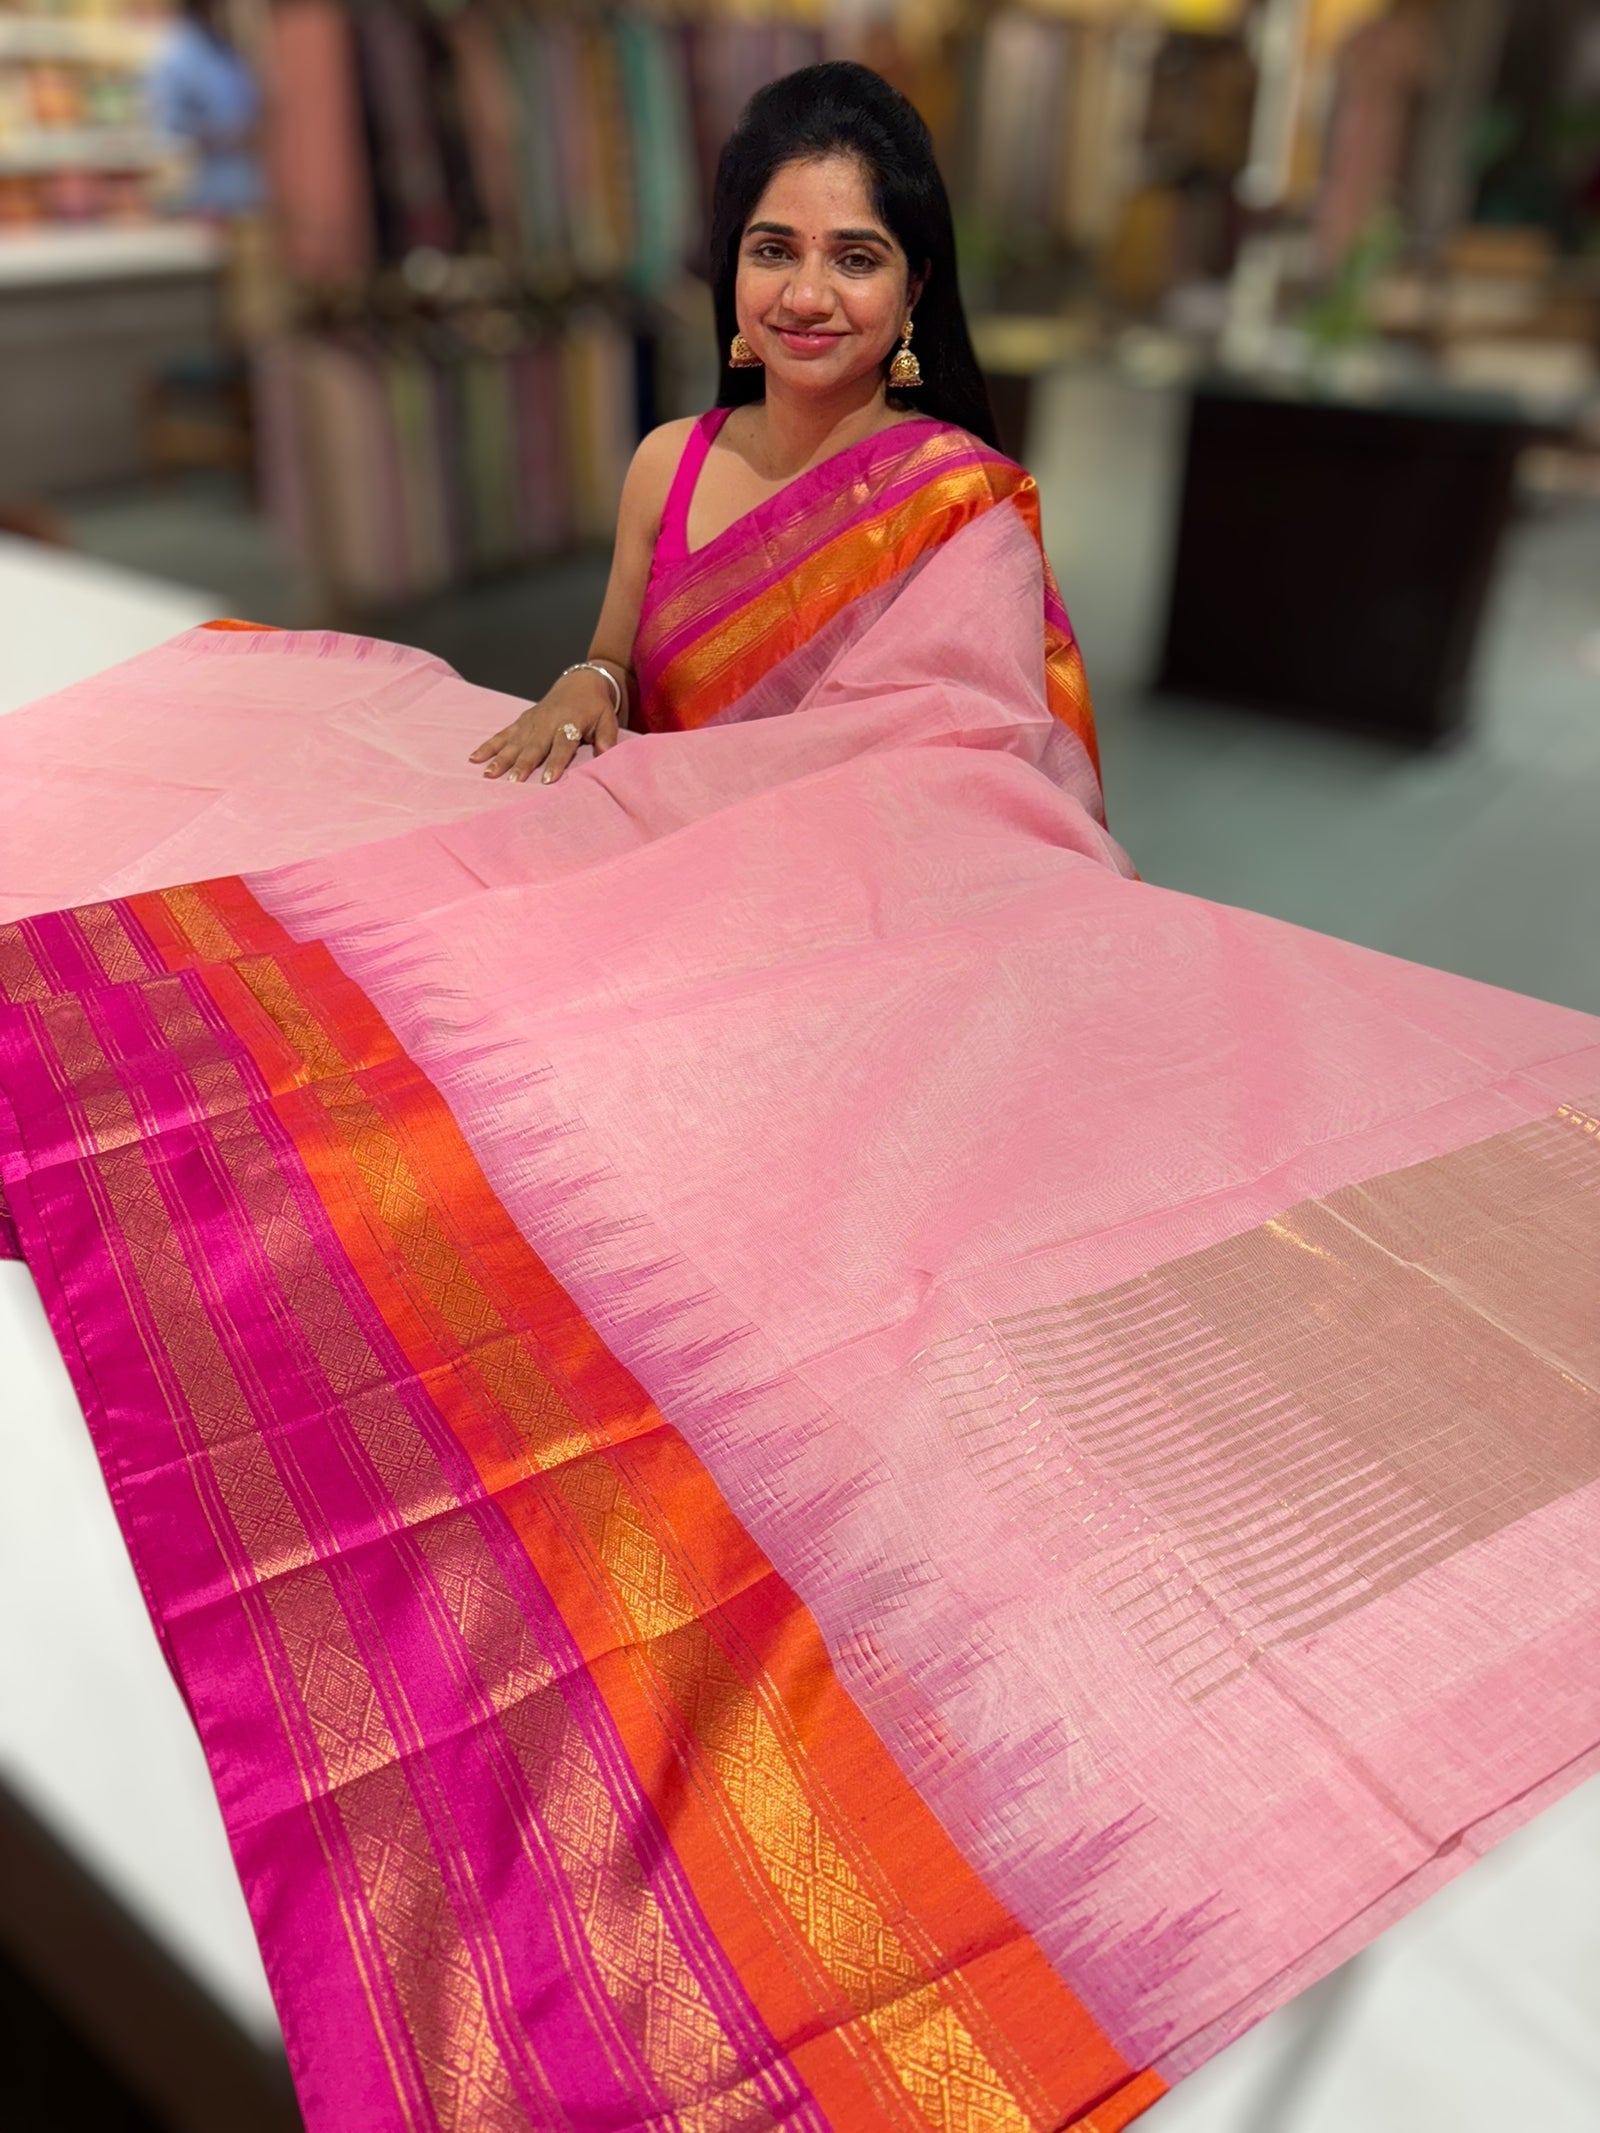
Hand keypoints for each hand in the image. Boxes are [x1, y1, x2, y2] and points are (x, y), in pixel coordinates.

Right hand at [468, 669, 621, 784]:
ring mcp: (531, 721)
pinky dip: (489, 746)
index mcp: (569, 722)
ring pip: (514, 742)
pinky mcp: (521, 721)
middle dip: (523, 764)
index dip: (555, 762)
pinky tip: (475, 758)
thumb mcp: (607, 719)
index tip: (548, 780)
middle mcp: (547, 722)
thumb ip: (606, 738)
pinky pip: (503, 734)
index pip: (562, 745)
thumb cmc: (595, 706)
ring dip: (501, 758)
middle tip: (512, 782)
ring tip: (489, 774)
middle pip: (534, 746)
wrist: (580, 682)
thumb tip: (606, 754)